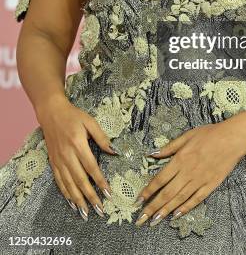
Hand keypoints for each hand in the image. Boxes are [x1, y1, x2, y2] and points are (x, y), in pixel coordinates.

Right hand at [37, 96, 116, 220]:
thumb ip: (102, 137)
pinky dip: (66, 193)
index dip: (100, 181)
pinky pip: (59, 181)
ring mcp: (58, 160)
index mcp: (78, 144)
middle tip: (100, 210)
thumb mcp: (90, 121)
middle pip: (80, 180)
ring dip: (78, 200)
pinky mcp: (53, 162)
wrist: (51, 113)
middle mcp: (67, 155)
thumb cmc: (74, 116)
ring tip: (86, 213)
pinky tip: (72, 203)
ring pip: (69, 184)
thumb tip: (114, 151)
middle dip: (90, 196)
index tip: (108, 193)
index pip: (91, 167)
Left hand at [134, 120, 245, 226]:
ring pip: (180, 199)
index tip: (138, 200)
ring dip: (166, 211)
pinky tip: (176, 215)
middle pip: (167, 193)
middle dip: (152, 207)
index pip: (160, 179)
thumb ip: (169, 147)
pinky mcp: (211, 185)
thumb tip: (152, 154)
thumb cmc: (210, 133)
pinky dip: (186, 208)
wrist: (233, 138)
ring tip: (155, 221)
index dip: (148, 191)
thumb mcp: (187, 135)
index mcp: (180, 159)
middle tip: (141, 219)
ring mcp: (200, 180)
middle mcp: (188, 172)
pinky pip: (196, 199)